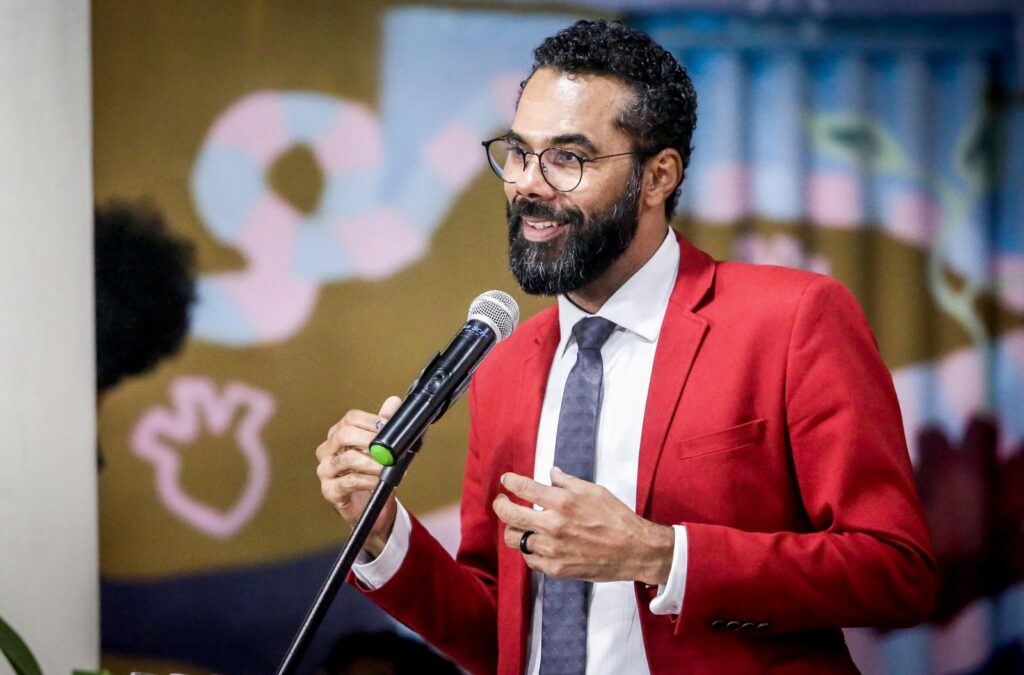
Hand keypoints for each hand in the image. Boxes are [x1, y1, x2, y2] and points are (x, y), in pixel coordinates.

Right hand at [316, 396, 401, 556]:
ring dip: (372, 462)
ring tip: (388, 466)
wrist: (374, 507)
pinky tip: (379, 480)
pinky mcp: (329, 490)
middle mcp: (328, 450)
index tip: (388, 427)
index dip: (371, 421)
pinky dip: (367, 479)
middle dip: (370, 440)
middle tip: (388, 448)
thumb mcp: (384, 448)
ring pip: (347, 459)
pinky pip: (348, 481)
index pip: (350, 418)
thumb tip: (393, 402)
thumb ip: (387, 426)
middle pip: (344, 435)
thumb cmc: (374, 474)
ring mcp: (326, 471)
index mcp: (339, 435)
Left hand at [493, 467, 673, 584]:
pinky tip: (536, 544)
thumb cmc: (616, 518)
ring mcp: (552, 549)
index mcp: (562, 502)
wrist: (634, 550)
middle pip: (509, 515)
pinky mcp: (556, 568)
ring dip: (513, 529)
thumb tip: (551, 474)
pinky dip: (529, 550)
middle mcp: (553, 525)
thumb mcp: (594, 491)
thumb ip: (567, 482)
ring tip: (518, 524)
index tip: (506, 480)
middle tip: (502, 501)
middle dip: (500, 505)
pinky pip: (529, 559)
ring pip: (514, 539)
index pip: (523, 487)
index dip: (510, 481)